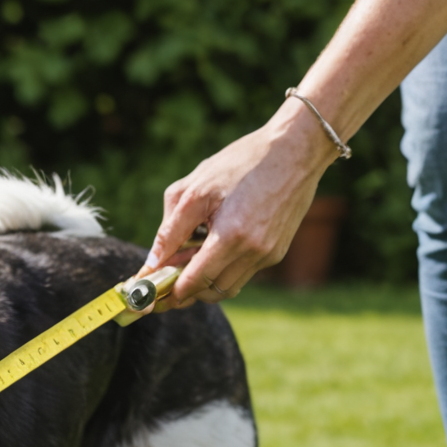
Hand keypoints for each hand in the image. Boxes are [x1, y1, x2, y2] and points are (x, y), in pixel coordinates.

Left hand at [144, 102, 336, 307]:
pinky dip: (223, 270)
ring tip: (186, 265)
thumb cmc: (242, 162)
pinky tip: (212, 250)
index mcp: (231, 236)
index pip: (195, 282)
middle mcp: (253, 252)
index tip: (151, 297)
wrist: (295, 150)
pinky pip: (244, 273)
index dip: (170, 293)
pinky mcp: (277, 252)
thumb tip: (153, 262)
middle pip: (211, 292)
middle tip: (164, 284)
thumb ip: (170, 230)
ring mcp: (268, 255)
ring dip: (205, 284)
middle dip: (185, 293)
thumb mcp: (196, 189)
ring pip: (228, 287)